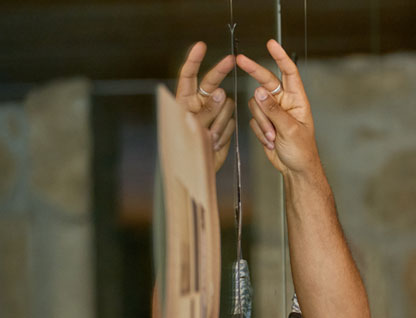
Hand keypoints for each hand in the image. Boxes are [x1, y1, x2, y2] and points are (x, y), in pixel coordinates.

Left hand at [175, 41, 236, 170]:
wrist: (194, 172)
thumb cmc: (184, 149)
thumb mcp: (191, 128)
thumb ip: (206, 110)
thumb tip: (221, 93)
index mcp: (184, 101)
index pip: (188, 76)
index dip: (193, 60)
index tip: (201, 46)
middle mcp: (199, 104)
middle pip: (211, 82)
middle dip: (220, 70)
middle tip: (231, 60)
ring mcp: (212, 115)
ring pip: (226, 106)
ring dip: (220, 122)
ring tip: (209, 138)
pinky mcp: (223, 126)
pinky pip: (231, 122)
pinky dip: (224, 133)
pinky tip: (214, 143)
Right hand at [237, 40, 320, 175]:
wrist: (295, 169)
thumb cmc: (302, 151)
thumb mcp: (290, 130)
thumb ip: (273, 111)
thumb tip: (259, 91)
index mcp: (297, 100)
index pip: (289, 72)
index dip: (280, 57)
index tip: (271, 44)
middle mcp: (285, 102)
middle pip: (266, 81)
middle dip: (254, 71)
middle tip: (240, 59)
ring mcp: (273, 112)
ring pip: (256, 104)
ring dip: (262, 122)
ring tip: (272, 138)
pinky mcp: (264, 122)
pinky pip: (254, 119)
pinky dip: (260, 131)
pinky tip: (270, 142)